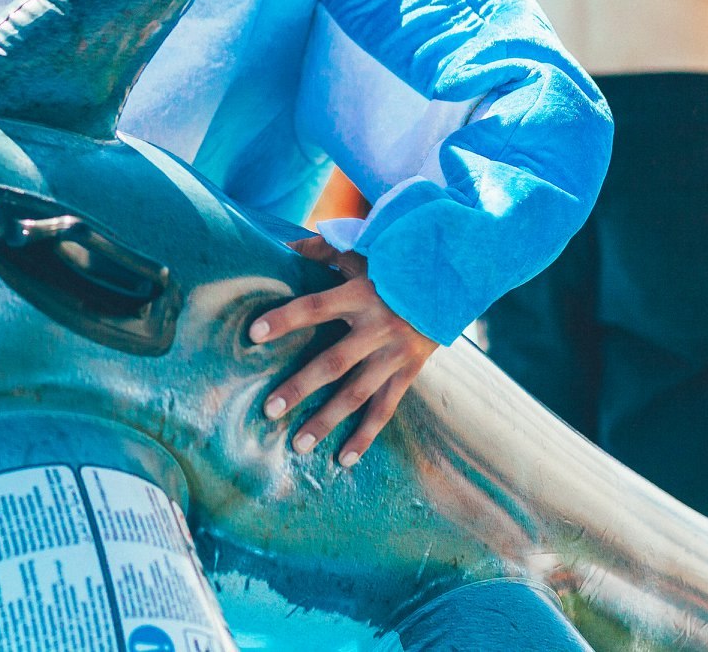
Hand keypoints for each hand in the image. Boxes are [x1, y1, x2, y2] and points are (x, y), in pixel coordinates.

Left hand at [249, 235, 438, 466]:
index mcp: (362, 294)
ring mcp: (396, 354)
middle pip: (334, 362)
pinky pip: (385, 409)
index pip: (316, 306)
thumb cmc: (397, 264)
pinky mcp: (409, 373)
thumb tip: (282, 246)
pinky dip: (366, 436)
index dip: (285, 319)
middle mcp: (379, 328)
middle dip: (301, 387)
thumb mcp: (364, 250)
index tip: (254, 334)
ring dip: (328, 420)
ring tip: (299, 444)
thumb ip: (323, 250)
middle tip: (270, 409)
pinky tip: (344, 460)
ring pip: (358, 393)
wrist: (454, 281)